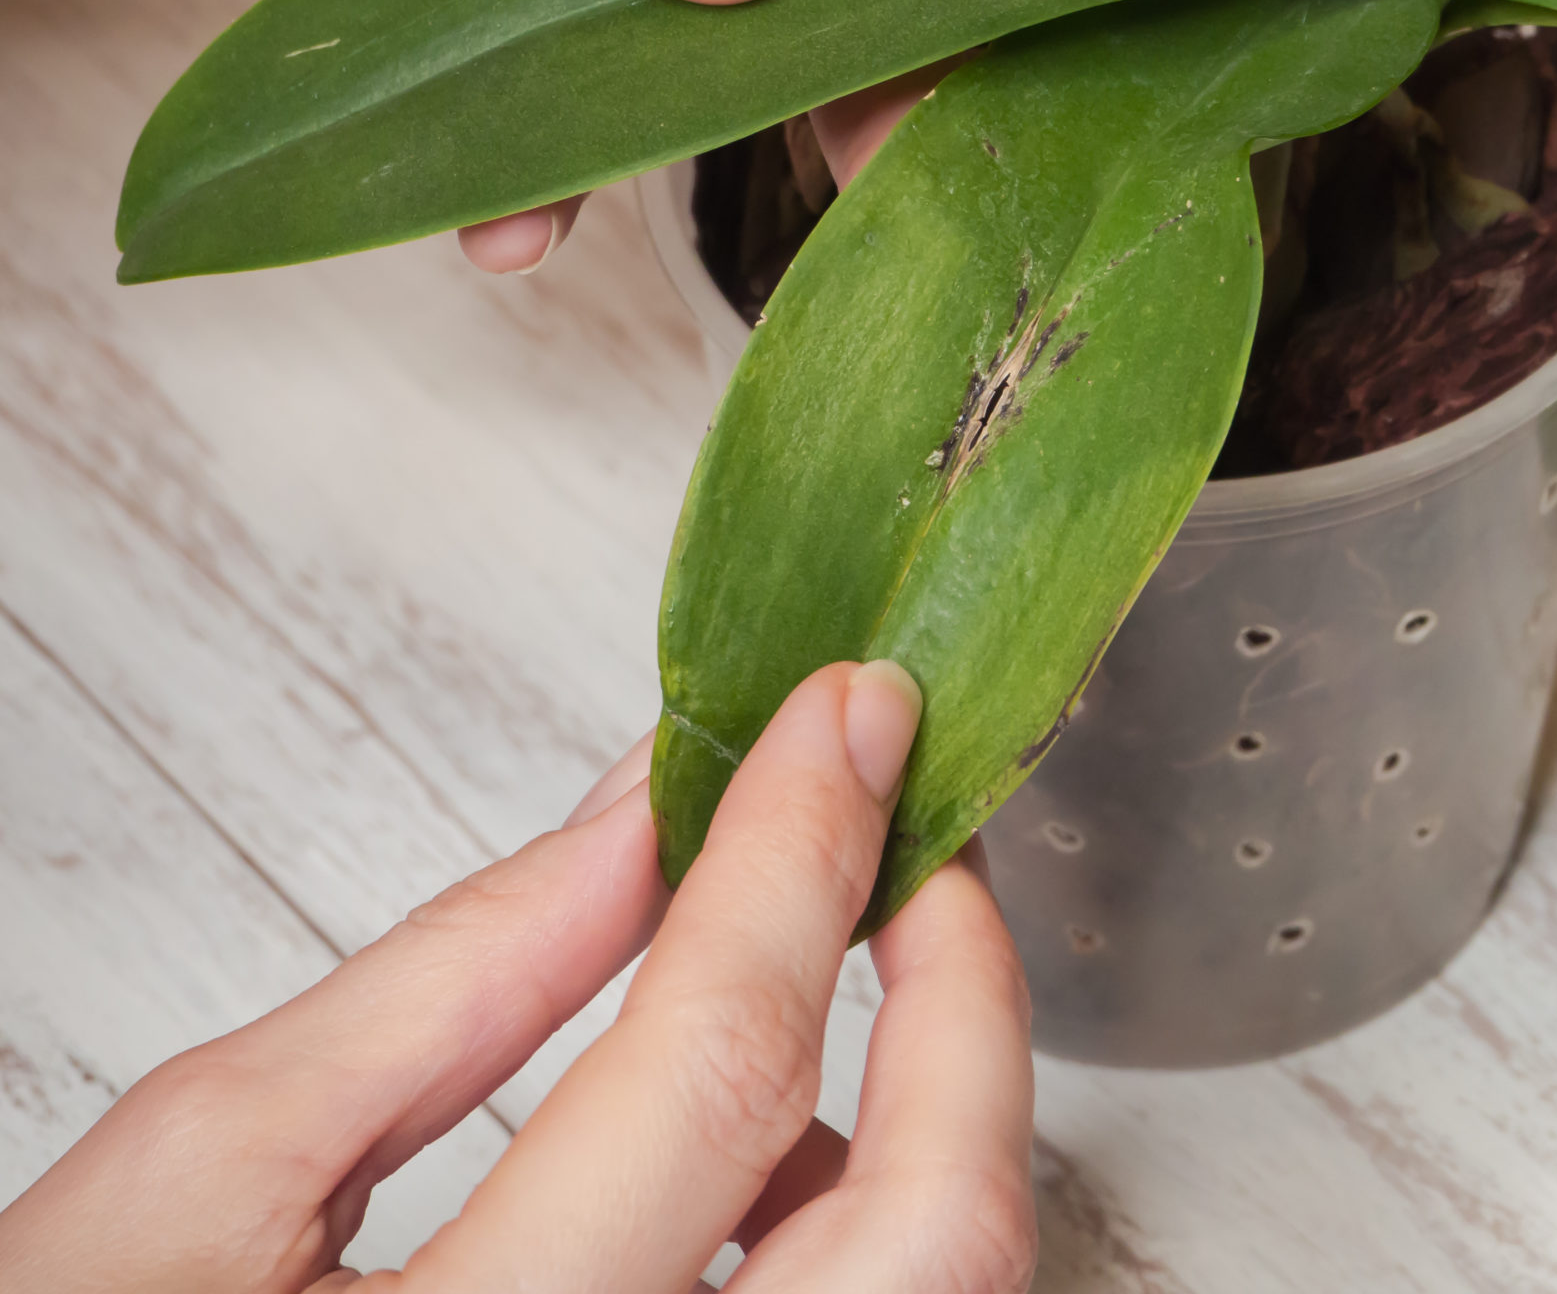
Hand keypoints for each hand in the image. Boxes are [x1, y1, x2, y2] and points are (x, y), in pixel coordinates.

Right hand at [0, 663, 1038, 1292]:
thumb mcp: (195, 1186)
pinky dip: (858, 1234)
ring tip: (814, 991)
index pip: (721, 1063)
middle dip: (967, 998)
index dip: (804, 851)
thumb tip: (651, 815)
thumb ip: (457, 983)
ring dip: (925, 1121)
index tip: (853, 714)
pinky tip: (759, 1174)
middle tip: (916, 852)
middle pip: (934, 1228)